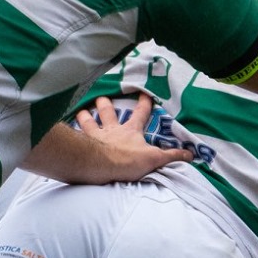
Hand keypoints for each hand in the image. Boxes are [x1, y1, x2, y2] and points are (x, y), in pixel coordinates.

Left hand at [72, 94, 192, 181]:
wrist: (101, 165)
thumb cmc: (128, 161)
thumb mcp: (155, 159)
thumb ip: (172, 156)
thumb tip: (191, 154)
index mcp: (131, 131)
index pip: (140, 113)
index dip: (144, 103)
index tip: (144, 92)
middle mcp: (112, 129)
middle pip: (108, 112)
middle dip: (106, 104)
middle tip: (103, 98)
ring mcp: (95, 136)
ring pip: (88, 120)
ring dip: (85, 115)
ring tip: (82, 111)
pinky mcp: (82, 144)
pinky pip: (75, 135)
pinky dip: (71, 131)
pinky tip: (66, 130)